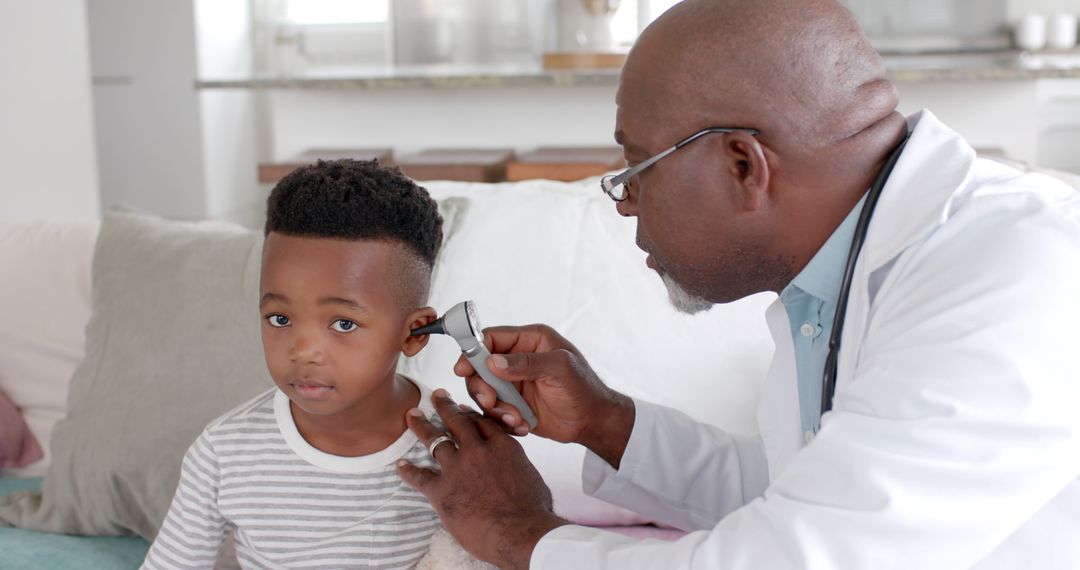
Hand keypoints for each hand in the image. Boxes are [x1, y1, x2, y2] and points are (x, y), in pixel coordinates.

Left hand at [397, 390, 566, 569]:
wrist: (520, 533)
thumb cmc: (533, 511)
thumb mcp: (532, 479)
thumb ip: (519, 469)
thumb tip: (518, 474)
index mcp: (502, 446)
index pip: (483, 422)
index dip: (471, 414)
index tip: (462, 408)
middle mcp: (478, 451)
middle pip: (457, 421)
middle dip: (445, 406)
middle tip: (436, 396)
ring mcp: (457, 469)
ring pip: (435, 440)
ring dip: (421, 426)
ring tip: (412, 416)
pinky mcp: (442, 491)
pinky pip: (420, 477)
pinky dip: (409, 471)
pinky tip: (401, 465)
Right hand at [455, 324, 634, 467]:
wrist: (593, 421)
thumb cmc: (584, 388)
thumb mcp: (559, 369)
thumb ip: (526, 363)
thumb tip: (493, 361)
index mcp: (529, 340)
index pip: (491, 338)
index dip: (473, 351)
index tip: (462, 370)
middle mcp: (517, 359)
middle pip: (479, 367)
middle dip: (481, 387)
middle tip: (491, 402)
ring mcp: (513, 382)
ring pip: (483, 391)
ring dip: (495, 408)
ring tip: (516, 419)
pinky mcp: (512, 404)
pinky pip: (493, 411)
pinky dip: (502, 421)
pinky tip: (522, 426)